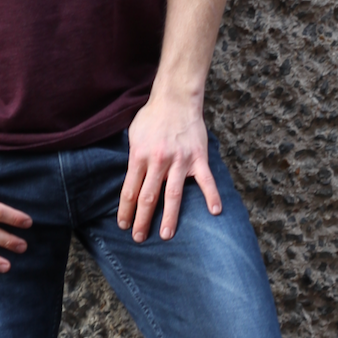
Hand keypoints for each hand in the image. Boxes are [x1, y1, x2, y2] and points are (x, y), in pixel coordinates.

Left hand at [118, 93, 220, 242]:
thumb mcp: (134, 136)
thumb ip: (133, 158)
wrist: (175, 98)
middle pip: (148, 197)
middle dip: (142, 220)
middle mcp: (158, 161)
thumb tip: (130, 180)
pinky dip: (212, 196)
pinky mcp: (198, 158)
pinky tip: (215, 212)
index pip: (130, 190)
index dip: (125, 210)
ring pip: (173, 195)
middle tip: (138, 238)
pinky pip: (206, 181)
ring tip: (165, 235)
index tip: (123, 225)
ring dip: (169, 217)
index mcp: (139, 156)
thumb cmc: (152, 117)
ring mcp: (180, 161)